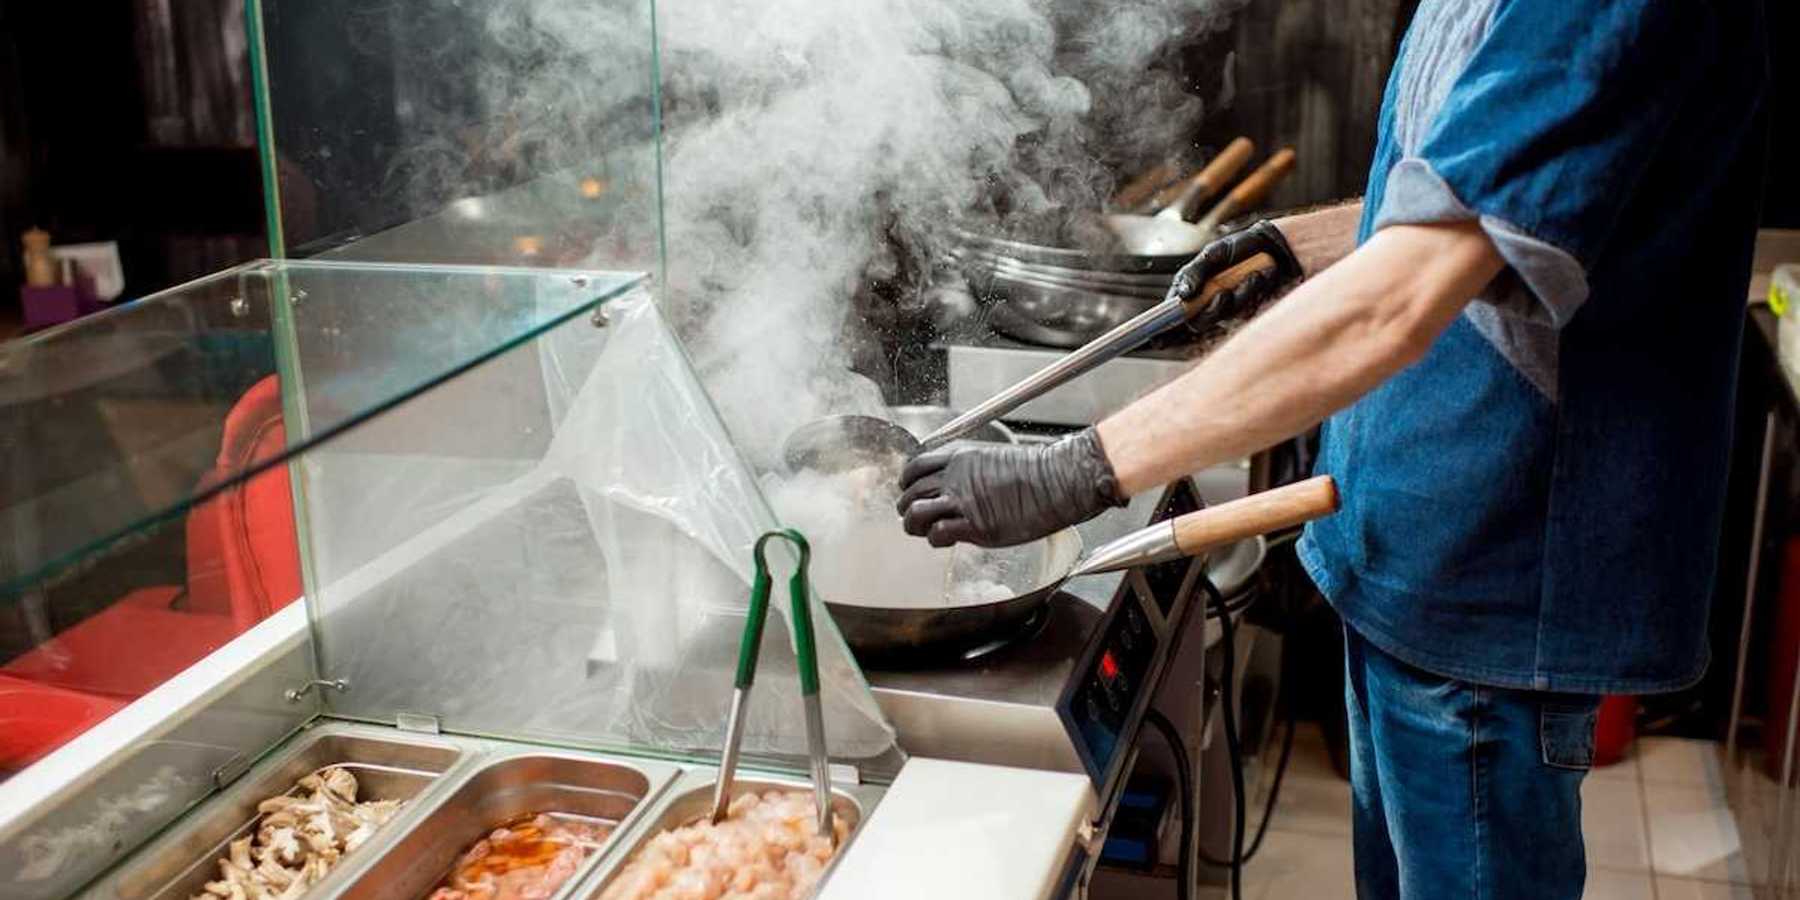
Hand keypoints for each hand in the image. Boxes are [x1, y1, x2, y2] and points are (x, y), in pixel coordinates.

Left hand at [896, 428, 1126, 547]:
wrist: (1058, 481)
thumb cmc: (1036, 472)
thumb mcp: (993, 458)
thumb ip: (969, 471)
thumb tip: (960, 486)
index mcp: (958, 456)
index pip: (913, 467)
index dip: (906, 483)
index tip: (911, 493)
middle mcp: (954, 475)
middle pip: (909, 493)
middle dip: (906, 509)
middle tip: (917, 520)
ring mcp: (963, 500)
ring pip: (914, 513)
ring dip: (914, 526)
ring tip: (925, 531)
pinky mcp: (975, 525)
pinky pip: (937, 534)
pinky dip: (936, 540)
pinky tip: (947, 541)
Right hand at [1168, 219, 1304, 326]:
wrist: (1273, 245)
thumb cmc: (1239, 247)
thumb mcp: (1213, 253)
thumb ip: (1195, 272)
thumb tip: (1183, 294)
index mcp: (1191, 290)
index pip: (1173, 315)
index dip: (1164, 331)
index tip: (1158, 339)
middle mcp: (1206, 302)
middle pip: (1198, 323)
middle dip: (1212, 311)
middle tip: (1224, 294)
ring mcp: (1227, 308)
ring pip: (1225, 317)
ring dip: (1239, 298)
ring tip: (1252, 276)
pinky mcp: (1247, 309)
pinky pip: (1246, 310)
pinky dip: (1254, 292)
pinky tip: (1261, 276)